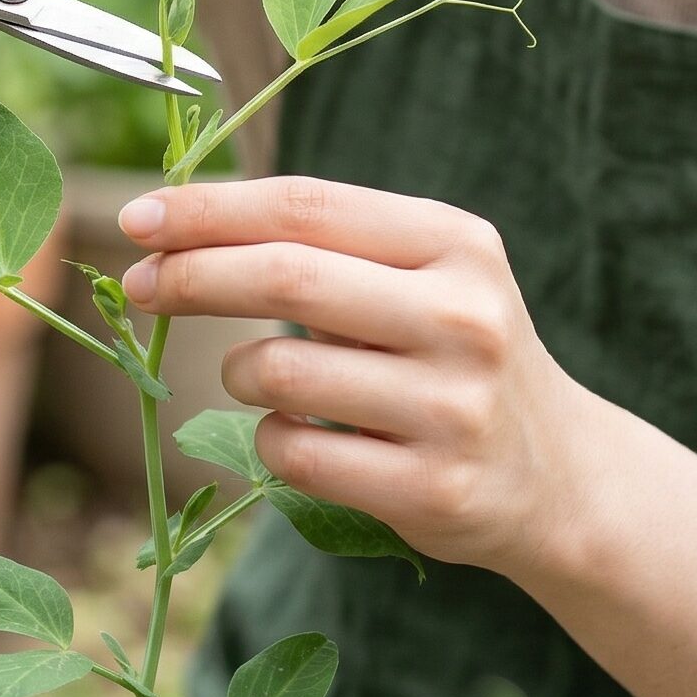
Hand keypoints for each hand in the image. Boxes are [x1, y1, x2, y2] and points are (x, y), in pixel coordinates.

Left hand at [116, 175, 593, 578]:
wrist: (559, 474)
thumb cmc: (450, 352)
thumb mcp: (423, 274)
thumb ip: (325, 245)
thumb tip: (174, 223)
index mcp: (454, 242)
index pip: (305, 207)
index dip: (208, 210)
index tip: (137, 218)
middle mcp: (461, 316)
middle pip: (285, 276)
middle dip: (191, 276)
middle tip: (140, 285)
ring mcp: (451, 407)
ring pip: (280, 373)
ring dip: (238, 372)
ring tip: (258, 376)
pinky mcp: (433, 489)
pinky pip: (296, 456)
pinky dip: (271, 439)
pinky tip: (299, 433)